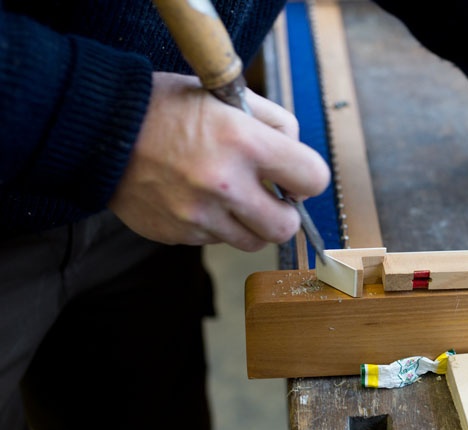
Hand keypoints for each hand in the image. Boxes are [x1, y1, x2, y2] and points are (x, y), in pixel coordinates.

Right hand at [109, 72, 329, 250]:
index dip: (307, 177)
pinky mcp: (176, 234)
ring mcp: (198, 216)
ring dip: (250, 223)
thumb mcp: (227, 95)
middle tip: (268, 197)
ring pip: (251, 242)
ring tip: (229, 196)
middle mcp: (224, 184)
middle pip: (286, 227)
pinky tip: (195, 198)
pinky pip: (214, 241)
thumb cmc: (167, 108)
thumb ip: (275, 123)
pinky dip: (214, 226)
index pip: (313, 179)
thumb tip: (298, 160)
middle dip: (283, 213)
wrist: (100, 130)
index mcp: (244, 143)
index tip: (293, 175)